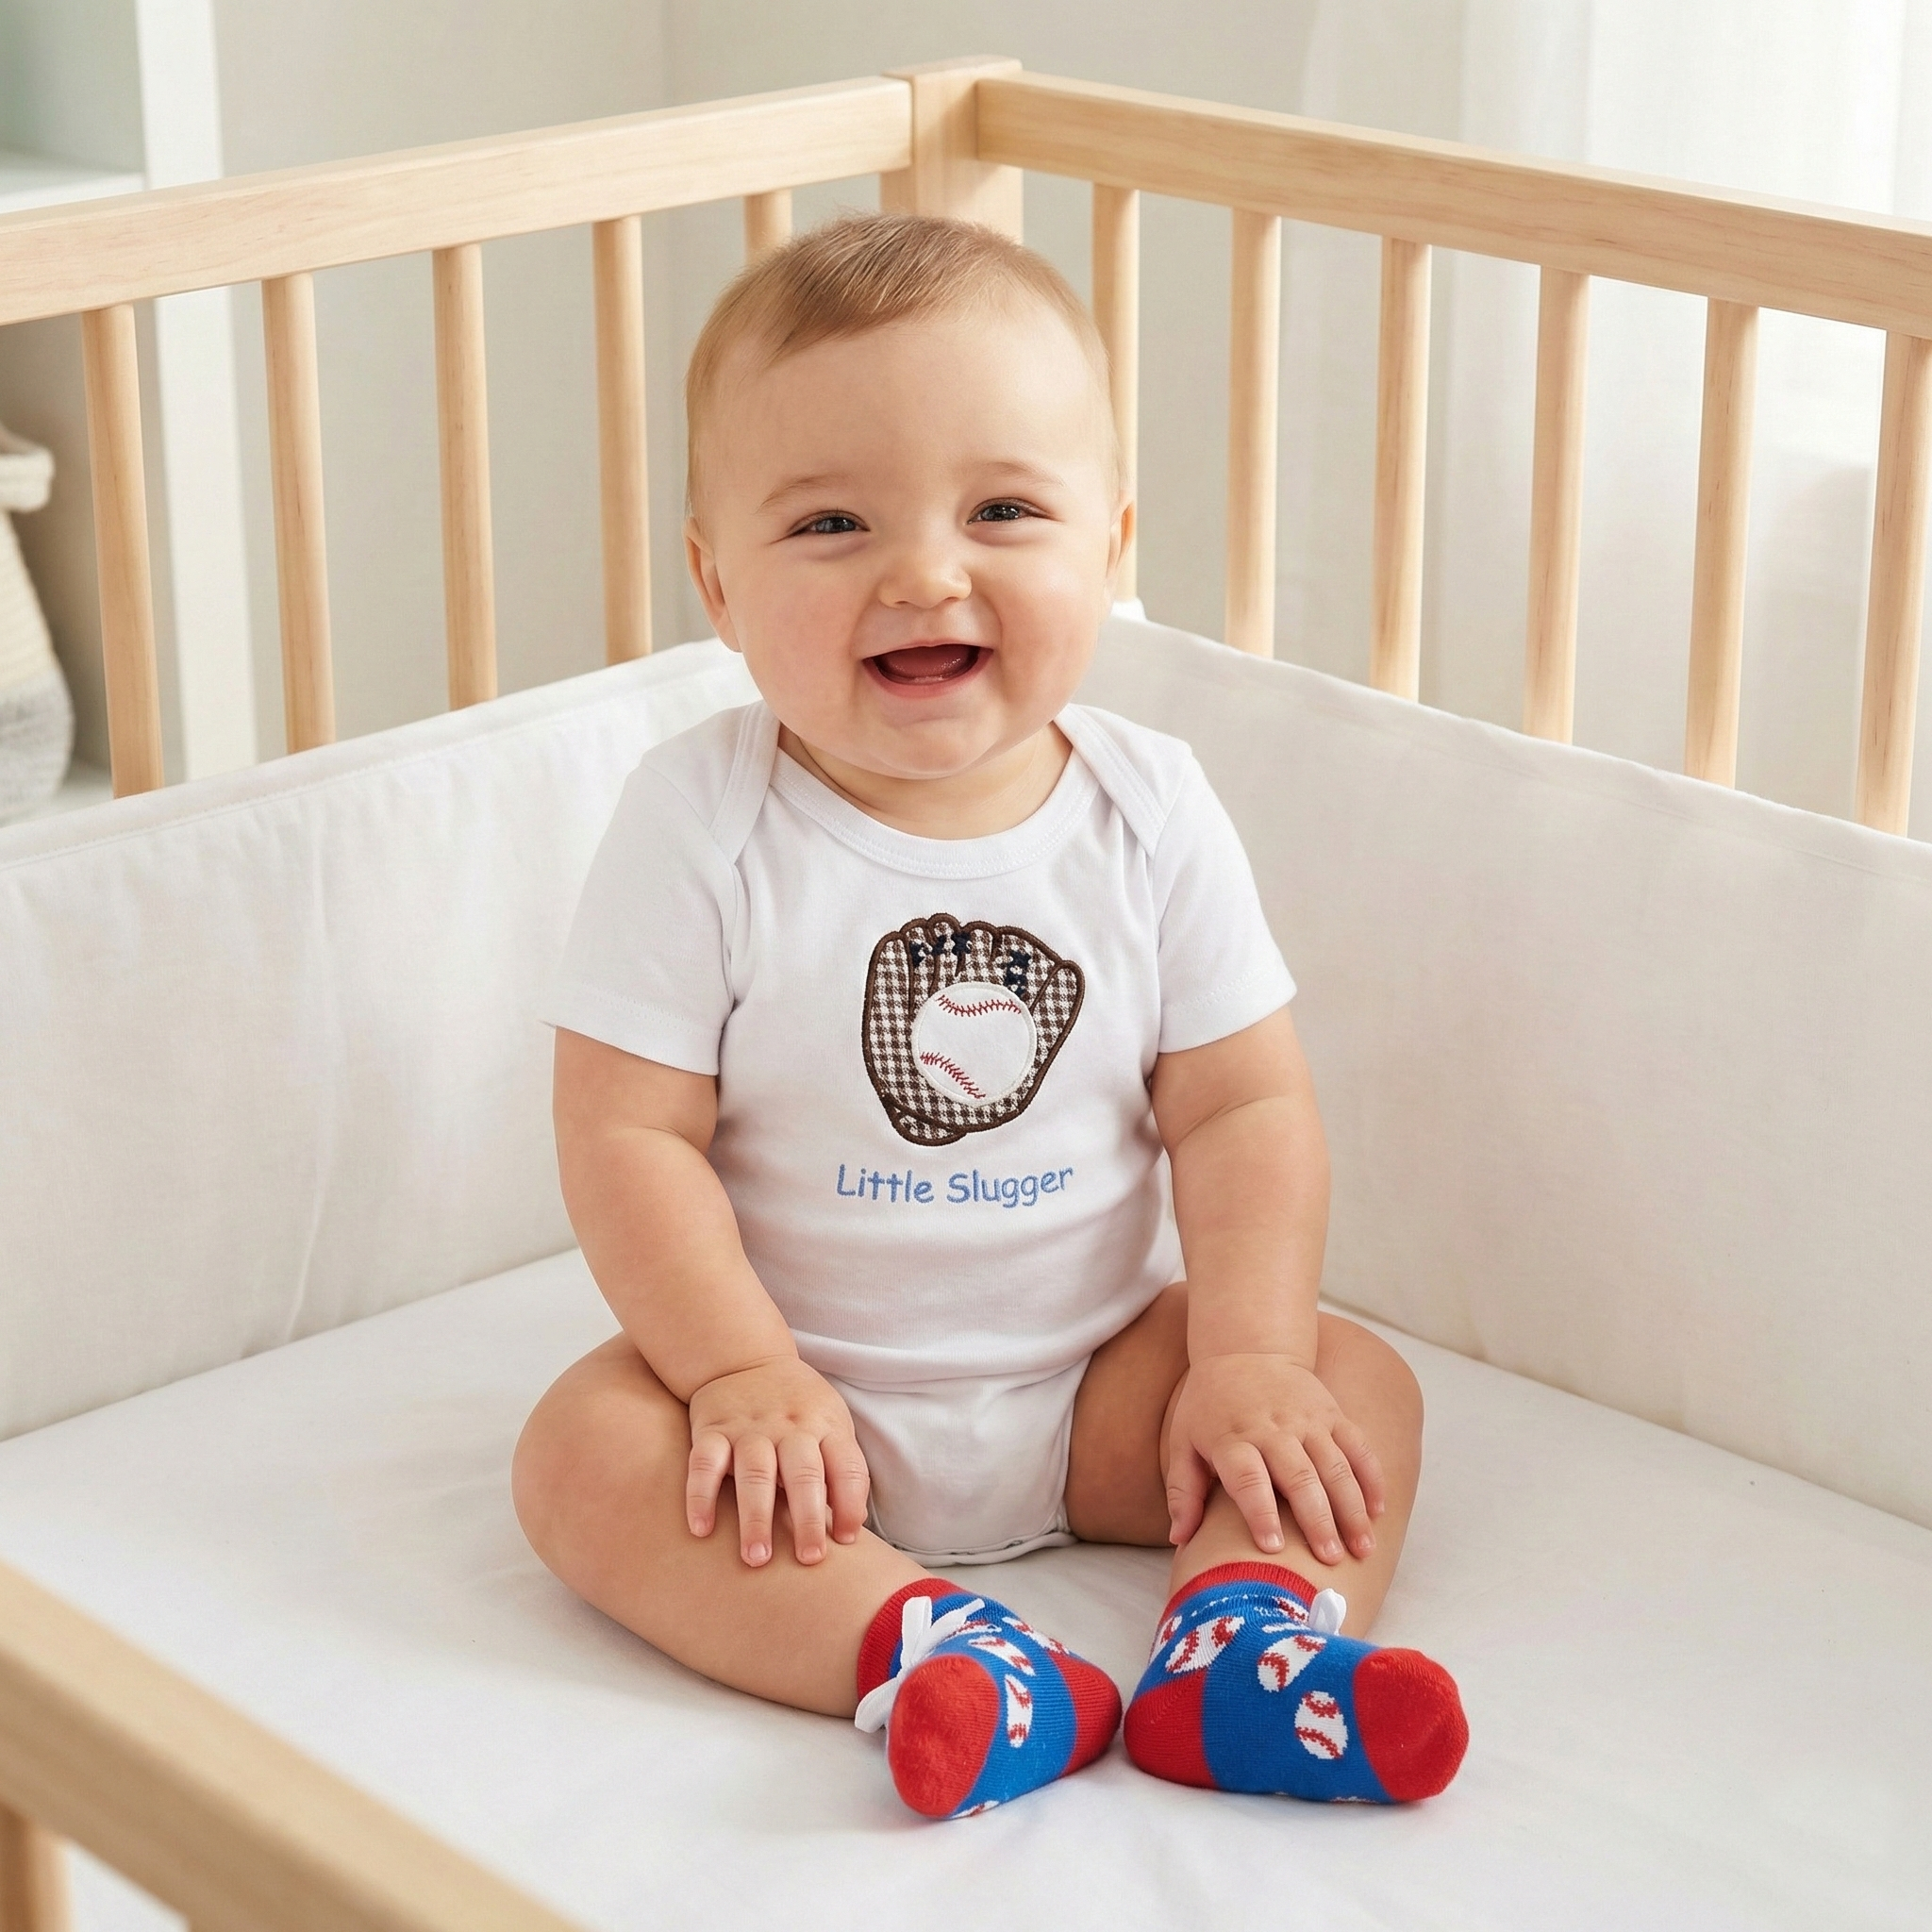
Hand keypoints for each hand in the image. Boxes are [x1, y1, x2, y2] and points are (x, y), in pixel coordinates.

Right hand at [685, 1357, 870, 1566]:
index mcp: (826, 1426)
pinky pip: (704, 1464)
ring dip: (756, 1517)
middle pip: (804, 1474)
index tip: (846, 1540)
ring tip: (756, 1558)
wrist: (742, 1357)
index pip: (848, 1466)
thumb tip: (851, 1527)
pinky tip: (701, 1529)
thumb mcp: (830, 1422)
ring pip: (756, 1473)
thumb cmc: (798, 1405)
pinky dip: (701, 1496)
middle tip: (808, 1560)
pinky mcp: (711, 1430)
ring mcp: (749, 1429)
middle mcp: (790, 1427)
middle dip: (807, 1518)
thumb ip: (841, 1469)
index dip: (851, 1504)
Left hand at [1165, 1353, 1384, 1563]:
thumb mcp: (1183, 1441)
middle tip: (1330, 1560)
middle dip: (1317, 1520)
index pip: (1248, 1478)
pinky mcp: (1332, 1413)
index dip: (1260, 1512)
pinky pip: (1358, 1447)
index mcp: (1232, 1438)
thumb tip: (1179, 1539)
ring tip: (1362, 1549)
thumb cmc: (1210, 1406)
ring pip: (1336, 1467)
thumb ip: (1183, 1491)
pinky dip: (1371, 1479)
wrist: (1246, 1348)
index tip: (1272, 1547)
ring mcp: (1307, 1420)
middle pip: (1299, 1477)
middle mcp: (1272, 1428)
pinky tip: (1378, 1512)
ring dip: (1352, 1509)